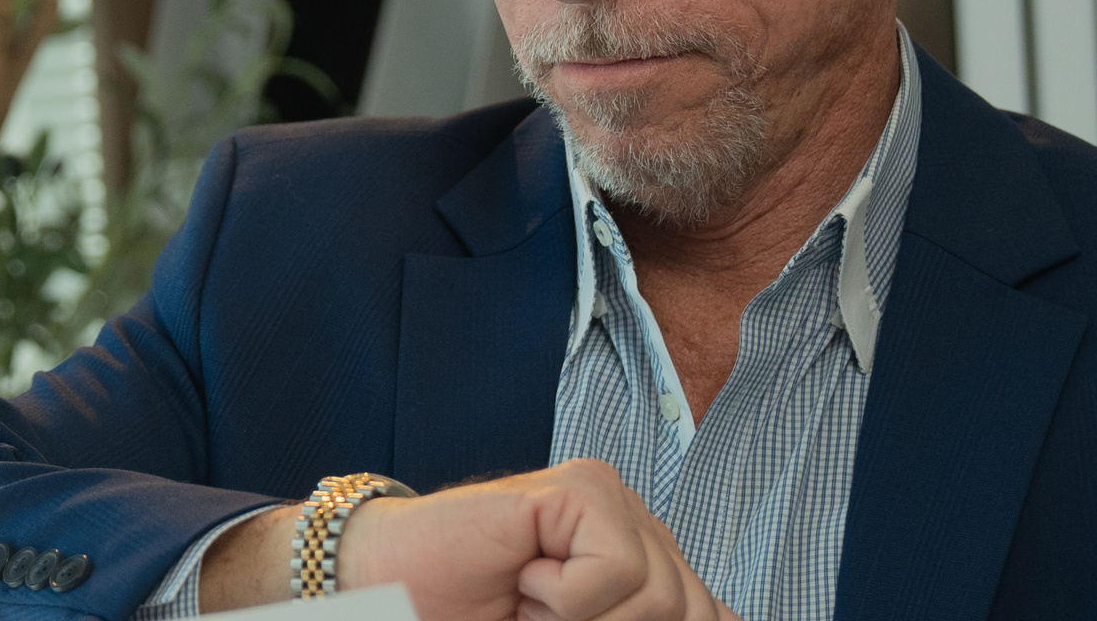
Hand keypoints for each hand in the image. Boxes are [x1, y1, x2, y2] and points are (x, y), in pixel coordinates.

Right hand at [202, 459, 730, 620]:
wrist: (387, 586)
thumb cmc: (470, 613)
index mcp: (644, 562)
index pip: (709, 616)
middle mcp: (636, 522)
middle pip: (689, 613)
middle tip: (540, 619)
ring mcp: (609, 497)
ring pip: (658, 598)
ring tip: (528, 601)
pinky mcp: (579, 488)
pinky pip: (613, 570)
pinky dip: (563, 597)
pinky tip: (523, 575)